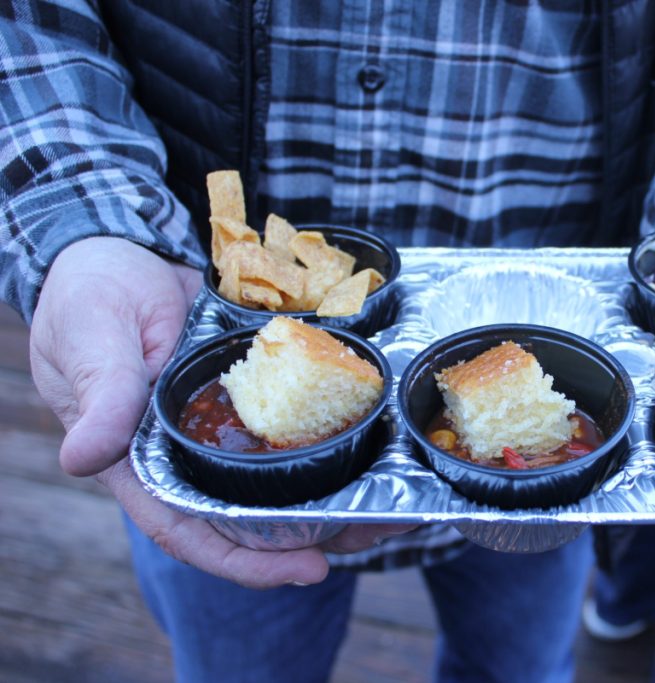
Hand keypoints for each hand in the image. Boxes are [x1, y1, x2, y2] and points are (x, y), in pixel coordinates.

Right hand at [30, 237, 411, 587]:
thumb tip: (83, 460)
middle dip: (313, 533)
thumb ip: (101, 395)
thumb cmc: (90, 296)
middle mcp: (187, 455)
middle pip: (250, 515)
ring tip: (389, 505)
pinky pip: (291, 423)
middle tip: (375, 532)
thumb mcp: (92, 339)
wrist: (121, 248)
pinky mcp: (251, 394)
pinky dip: (329, 436)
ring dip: (332, 493)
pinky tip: (373, 444)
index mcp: (142, 461)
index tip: (308, 568)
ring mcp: (222, 427)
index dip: (247, 560)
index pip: (192, 529)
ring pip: (280, 478)